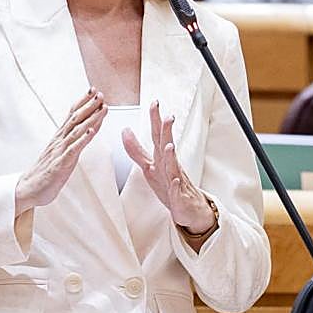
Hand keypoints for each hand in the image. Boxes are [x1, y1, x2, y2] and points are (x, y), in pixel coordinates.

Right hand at [14, 89, 106, 213]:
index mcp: (60, 138)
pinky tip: (90, 131)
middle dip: (89, 105)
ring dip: (91, 118)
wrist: (28, 188)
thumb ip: (72, 140)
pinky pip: (73, 150)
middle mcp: (59, 141)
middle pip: (75, 119)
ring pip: (77, 131)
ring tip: (101, 107)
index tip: (93, 90)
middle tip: (100, 93)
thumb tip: (85, 130)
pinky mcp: (60, 164)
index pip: (72, 115)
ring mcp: (59, 151)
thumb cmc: (46, 171)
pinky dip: (83, 140)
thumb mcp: (60, 152)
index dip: (83, 102)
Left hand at [123, 101, 216, 235]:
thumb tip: (124, 131)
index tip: (154, 102)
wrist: (188, 209)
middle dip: (166, 132)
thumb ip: (136, 150)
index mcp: (162, 158)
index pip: (157, 135)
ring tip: (169, 145)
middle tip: (168, 116)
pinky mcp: (178, 197)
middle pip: (167, 146)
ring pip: (173, 166)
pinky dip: (174, 184)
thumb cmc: (169, 185)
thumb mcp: (149, 166)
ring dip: (171, 156)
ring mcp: (176, 180)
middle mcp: (170, 166)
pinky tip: (173, 178)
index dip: (155, 120)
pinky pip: (176, 190)